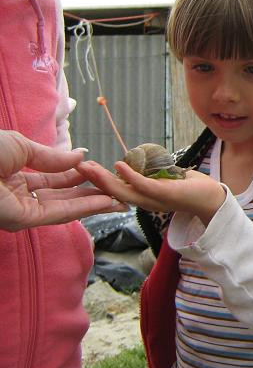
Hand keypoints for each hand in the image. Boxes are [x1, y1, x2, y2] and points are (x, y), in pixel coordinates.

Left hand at [0, 130, 127, 231]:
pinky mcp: (23, 220)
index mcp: (16, 177)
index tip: (101, 168)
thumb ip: (53, 158)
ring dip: (94, 202)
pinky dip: (84, 207)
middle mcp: (21, 196)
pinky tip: (104, 200)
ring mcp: (22, 210)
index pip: (55, 178)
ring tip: (120, 196)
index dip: (79, 173)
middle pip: (64, 195)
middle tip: (119, 188)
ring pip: (66, 206)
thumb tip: (82, 155)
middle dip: (92, 191)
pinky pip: (59, 213)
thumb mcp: (22, 147)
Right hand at [77, 159, 226, 224]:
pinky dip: (130, 176)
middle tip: (77, 166)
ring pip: (124, 191)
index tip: (85, 168)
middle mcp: (146, 202)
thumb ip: (151, 173)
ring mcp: (155, 199)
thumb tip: (139, 161)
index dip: (99, 180)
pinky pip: (144, 185)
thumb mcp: (165, 178)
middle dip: (94, 180)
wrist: (213, 199)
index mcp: (144, 198)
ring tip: (89, 166)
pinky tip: (118, 164)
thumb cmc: (190, 187)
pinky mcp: (166, 194)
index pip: (117, 190)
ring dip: (105, 179)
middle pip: (114, 192)